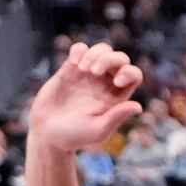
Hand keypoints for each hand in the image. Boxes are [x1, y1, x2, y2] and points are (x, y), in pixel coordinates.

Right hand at [28, 41, 142, 152]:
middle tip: (94, 71)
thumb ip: (117, 116)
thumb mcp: (99, 129)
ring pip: (102, 50)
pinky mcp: (69, 70)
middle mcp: (105, 84)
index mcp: (117, 98)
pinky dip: (78, 50)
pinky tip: (72, 63)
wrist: (47, 133)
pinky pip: (80, 49)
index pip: (133, 75)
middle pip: (120, 59)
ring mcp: (87, 75)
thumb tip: (138, 106)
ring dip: (94, 53)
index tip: (116, 82)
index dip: (129, 73)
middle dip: (110, 59)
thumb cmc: (75, 136)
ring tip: (82, 69)